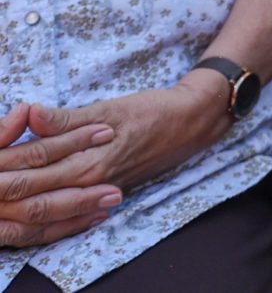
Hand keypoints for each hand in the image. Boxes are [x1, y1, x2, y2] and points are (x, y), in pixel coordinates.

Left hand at [15, 79, 231, 230]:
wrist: (191, 125)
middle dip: (1, 190)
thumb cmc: (152, 111)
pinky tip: (18, 222)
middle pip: (26, 195)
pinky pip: (58, 221)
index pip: (27, 167)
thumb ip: (66, 119)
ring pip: (38, 214)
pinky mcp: (97, 196)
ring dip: (11, 211)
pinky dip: (33, 226)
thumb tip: (30, 113)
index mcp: (86, 160)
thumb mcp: (109, 108)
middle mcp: (86, 183)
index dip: (1, 165)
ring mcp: (91, 194)